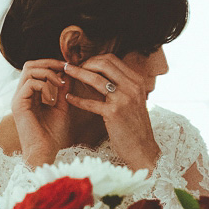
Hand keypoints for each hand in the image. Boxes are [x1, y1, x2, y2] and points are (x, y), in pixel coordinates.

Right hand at [11, 59, 69, 166]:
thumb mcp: (62, 107)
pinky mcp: (18, 104)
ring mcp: (18, 98)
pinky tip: (53, 99)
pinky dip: (45, 86)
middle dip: (49, 63)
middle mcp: (22, 94)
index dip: (52, 64)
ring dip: (48, 74)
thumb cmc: (53, 135)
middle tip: (65, 68)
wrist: (45, 153)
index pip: (36, 68)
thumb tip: (69, 72)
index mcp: (30, 94)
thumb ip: (63, 90)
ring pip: (29, 70)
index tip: (69, 68)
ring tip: (60, 85)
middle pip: (30, 65)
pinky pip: (31, 83)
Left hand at [62, 54, 159, 170]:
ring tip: (65, 74)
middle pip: (103, 64)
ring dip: (77, 73)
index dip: (94, 59)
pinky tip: (68, 98)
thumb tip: (98, 74)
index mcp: (137, 81)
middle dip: (85, 63)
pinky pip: (90, 102)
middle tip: (72, 68)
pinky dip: (77, 99)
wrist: (143, 149)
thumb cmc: (134, 126)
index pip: (112, 59)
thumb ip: (120, 86)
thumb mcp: (132, 100)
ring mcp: (123, 99)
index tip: (83, 64)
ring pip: (95, 78)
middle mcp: (132, 86)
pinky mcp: (113, 113)